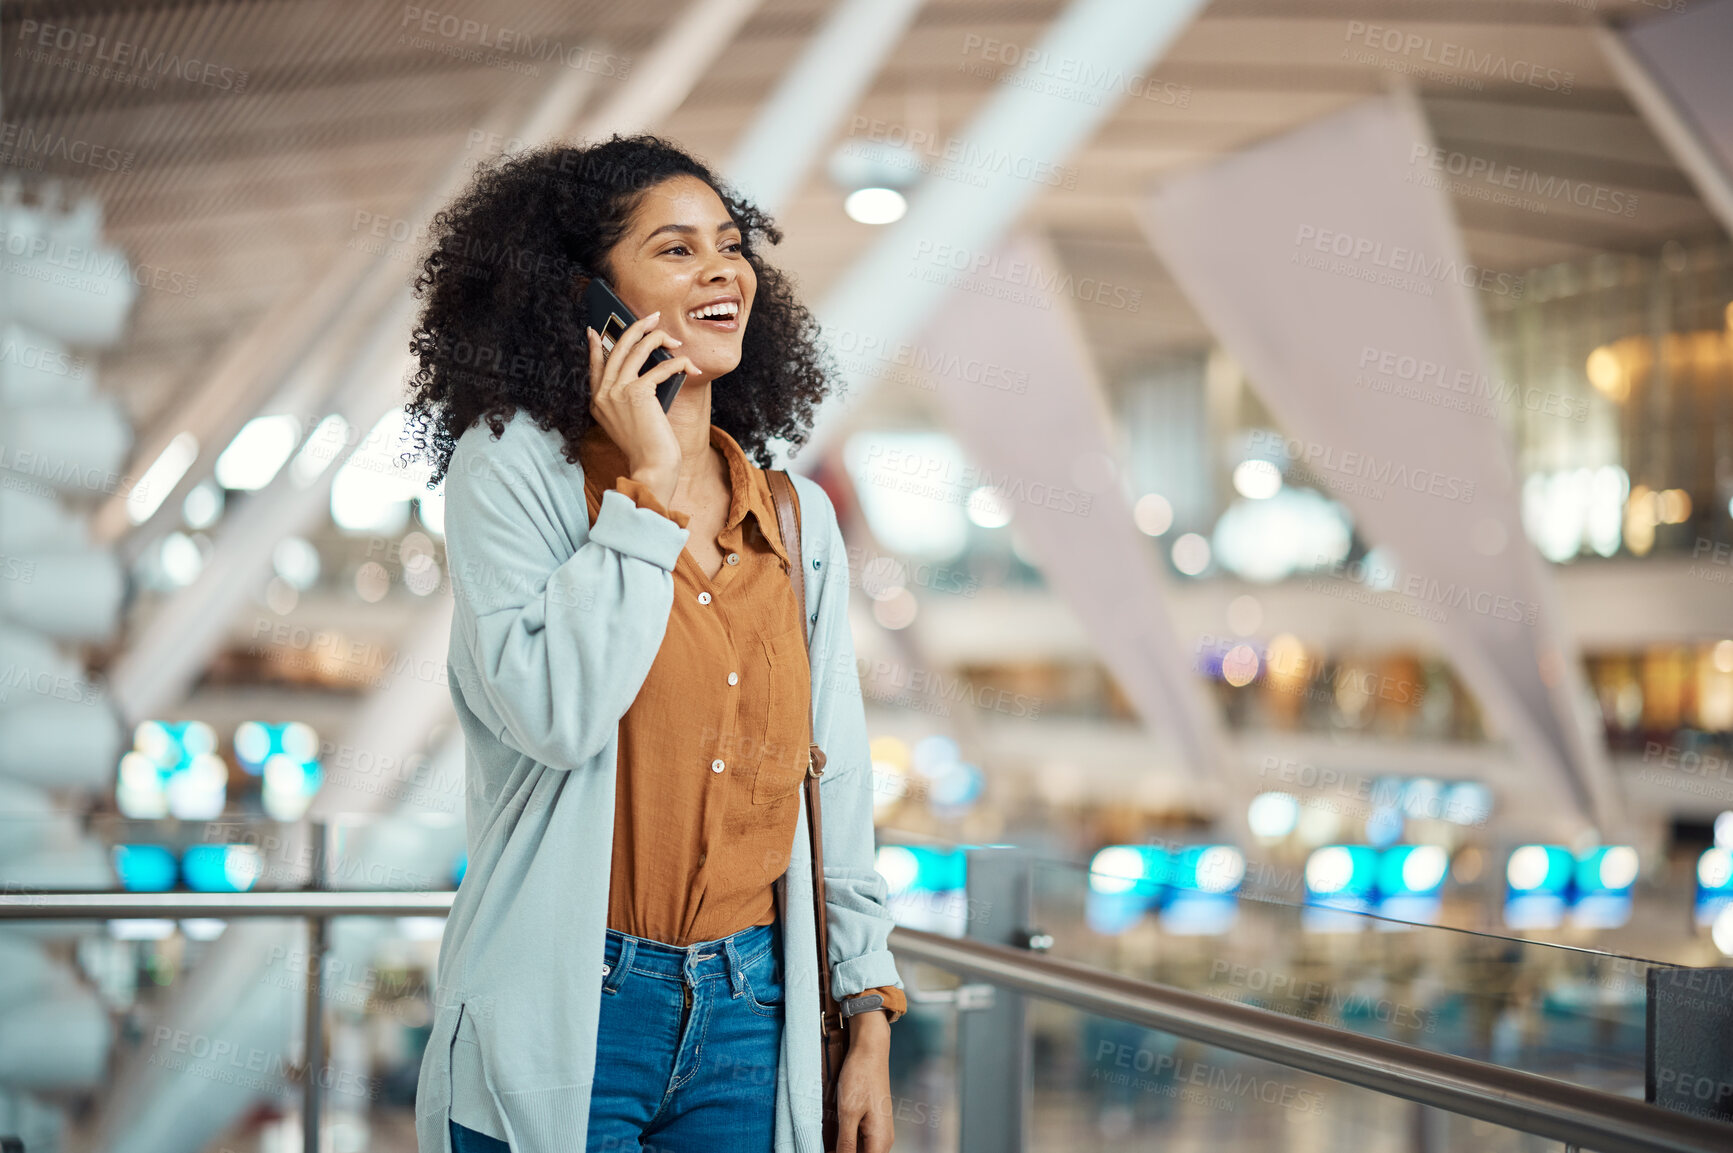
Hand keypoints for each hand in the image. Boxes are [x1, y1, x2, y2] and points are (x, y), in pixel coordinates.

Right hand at [585, 308, 698, 506]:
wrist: (652, 467)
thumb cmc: (647, 447)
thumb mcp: (629, 420)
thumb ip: (629, 396)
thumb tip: (646, 370)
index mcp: (597, 401)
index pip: (595, 365)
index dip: (596, 346)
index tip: (595, 331)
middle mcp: (603, 393)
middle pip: (617, 347)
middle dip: (637, 327)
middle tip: (653, 318)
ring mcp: (617, 391)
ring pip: (637, 349)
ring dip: (659, 339)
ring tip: (675, 340)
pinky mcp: (637, 392)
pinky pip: (660, 367)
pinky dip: (679, 364)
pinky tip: (690, 367)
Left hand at [834, 1013, 892, 1152]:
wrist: (870, 1050)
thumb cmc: (860, 1078)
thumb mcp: (848, 1114)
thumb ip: (845, 1144)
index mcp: (880, 1142)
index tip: (828, 1149)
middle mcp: (883, 1140)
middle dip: (842, 1152)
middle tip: (825, 1143)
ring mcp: (879, 1131)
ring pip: (860, 1151)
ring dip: (843, 1148)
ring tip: (828, 1139)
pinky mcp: (873, 1123)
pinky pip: (859, 1141)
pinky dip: (846, 1141)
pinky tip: (834, 1134)